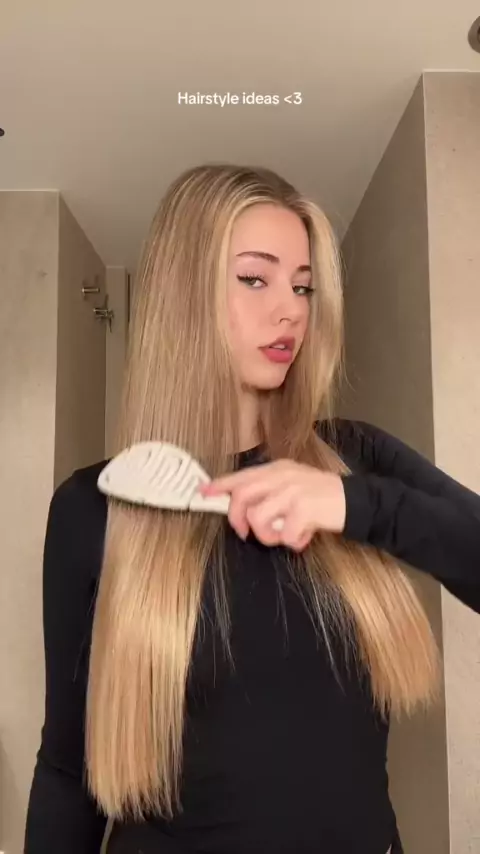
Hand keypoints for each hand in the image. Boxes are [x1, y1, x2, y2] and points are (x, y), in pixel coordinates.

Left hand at [200, 460, 346, 550]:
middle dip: (238, 519)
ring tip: (285, 535)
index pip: (241, 476)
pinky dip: (292, 542)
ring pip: (258, 519)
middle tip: (246, 532)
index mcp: (277, 470)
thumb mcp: (292, 485)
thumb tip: (240, 509)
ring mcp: (293, 491)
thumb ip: (268, 493)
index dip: (220, 486)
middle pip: (242, 497)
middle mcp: (282, 477)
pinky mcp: (304, 509)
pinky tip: (304, 536)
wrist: (355, 501)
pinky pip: (283, 534)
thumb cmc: (320, 498)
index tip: (202, 493)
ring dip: (269, 536)